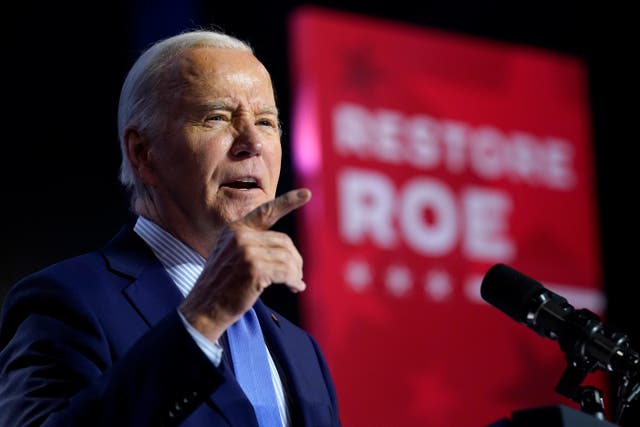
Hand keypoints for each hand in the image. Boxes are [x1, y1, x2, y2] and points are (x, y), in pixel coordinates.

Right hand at [179, 188, 311, 341]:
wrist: (204, 309)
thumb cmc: (220, 287)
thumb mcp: (230, 256)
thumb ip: (252, 245)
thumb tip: (287, 251)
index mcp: (234, 229)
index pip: (265, 211)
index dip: (288, 202)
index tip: (307, 194)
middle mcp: (240, 236)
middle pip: (284, 241)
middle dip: (294, 259)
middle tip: (296, 275)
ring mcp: (247, 252)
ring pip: (288, 257)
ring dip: (295, 272)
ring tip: (295, 283)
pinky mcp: (254, 270)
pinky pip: (286, 272)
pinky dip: (294, 281)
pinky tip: (295, 287)